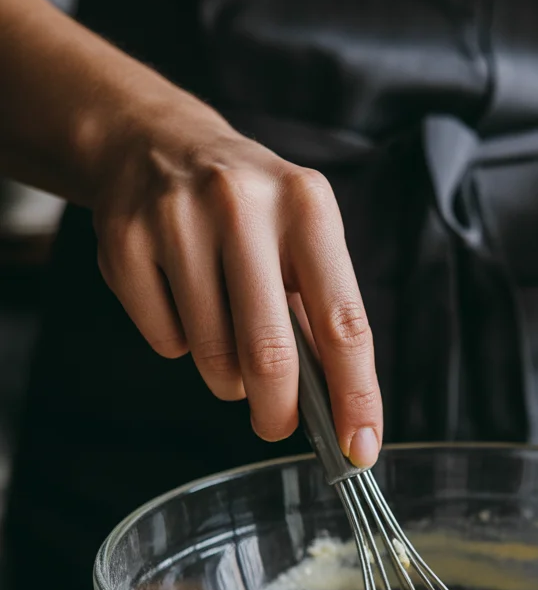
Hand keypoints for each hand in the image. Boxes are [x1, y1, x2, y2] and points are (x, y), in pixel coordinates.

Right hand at [92, 103, 381, 460]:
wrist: (155, 143)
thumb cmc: (249, 212)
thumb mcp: (302, 240)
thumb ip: (322, 317)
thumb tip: (345, 411)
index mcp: (307, 206)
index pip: (344, 322)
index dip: (355, 394)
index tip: (360, 446)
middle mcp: (243, 205)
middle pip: (270, 353)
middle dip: (278, 411)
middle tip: (277, 425)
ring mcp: (176, 220)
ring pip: (213, 357)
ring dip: (228, 378)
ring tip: (229, 342)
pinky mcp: (125, 241)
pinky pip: (166, 341)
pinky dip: (181, 345)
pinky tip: (183, 303)